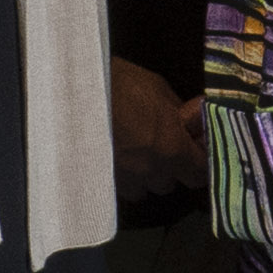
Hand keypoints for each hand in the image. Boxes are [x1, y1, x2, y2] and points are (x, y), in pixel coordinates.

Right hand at [109, 58, 204, 196]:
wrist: (72, 90)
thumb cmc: (117, 83)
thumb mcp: (158, 89)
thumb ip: (179, 112)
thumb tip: (191, 120)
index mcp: (172, 148)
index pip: (199, 174)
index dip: (199, 163)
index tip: (195, 153)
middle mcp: (150, 170)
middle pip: (169, 183)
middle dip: (168, 168)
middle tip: (160, 146)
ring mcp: (124, 179)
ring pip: (142, 189)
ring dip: (143, 175)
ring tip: (133, 151)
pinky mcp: (101, 180)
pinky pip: (119, 187)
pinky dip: (121, 176)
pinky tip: (114, 156)